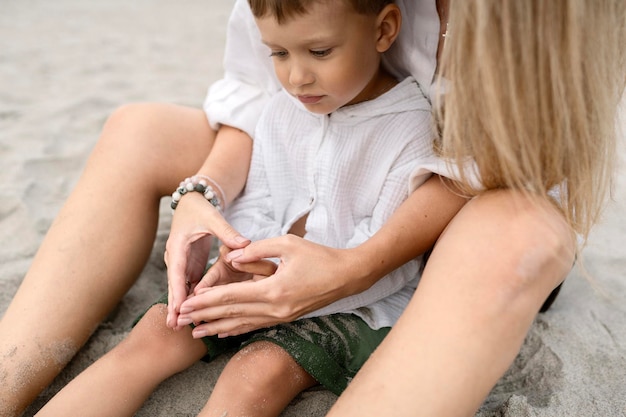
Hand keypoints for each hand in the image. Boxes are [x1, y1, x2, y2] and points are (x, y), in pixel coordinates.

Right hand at [164, 193, 249, 329]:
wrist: (191, 201)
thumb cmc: (201, 208)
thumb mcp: (213, 218)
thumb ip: (227, 232)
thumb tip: (244, 244)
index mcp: (178, 246)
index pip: (177, 273)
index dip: (178, 291)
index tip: (179, 308)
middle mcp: (176, 257)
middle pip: (175, 284)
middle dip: (174, 305)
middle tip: (174, 325)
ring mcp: (181, 262)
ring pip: (180, 287)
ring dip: (180, 305)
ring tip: (179, 325)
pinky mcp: (189, 264)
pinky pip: (188, 284)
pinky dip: (189, 298)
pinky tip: (191, 313)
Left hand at [177, 235, 367, 337]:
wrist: (347, 276)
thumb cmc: (319, 256)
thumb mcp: (288, 244)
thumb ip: (257, 250)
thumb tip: (231, 256)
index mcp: (274, 290)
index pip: (231, 297)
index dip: (206, 300)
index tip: (186, 303)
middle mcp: (275, 308)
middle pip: (232, 314)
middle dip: (204, 316)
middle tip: (180, 320)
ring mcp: (281, 316)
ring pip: (242, 324)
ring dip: (217, 327)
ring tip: (195, 332)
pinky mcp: (286, 317)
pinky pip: (256, 325)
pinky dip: (237, 329)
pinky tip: (223, 331)